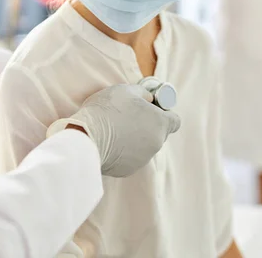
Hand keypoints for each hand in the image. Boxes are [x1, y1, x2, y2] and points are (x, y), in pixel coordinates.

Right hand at [48, 84, 180, 176]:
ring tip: (114, 130)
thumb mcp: (126, 90)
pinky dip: (123, 152)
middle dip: (147, 126)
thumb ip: (143, 94)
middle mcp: (156, 143)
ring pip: (143, 147)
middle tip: (128, 117)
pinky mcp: (128, 169)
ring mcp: (143, 159)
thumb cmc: (107, 110)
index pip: (175, 121)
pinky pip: (129, 158)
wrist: (86, 138)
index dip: (165, 114)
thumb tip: (148, 99)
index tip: (152, 109)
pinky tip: (108, 143)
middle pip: (158, 134)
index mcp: (160, 123)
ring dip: (134, 139)